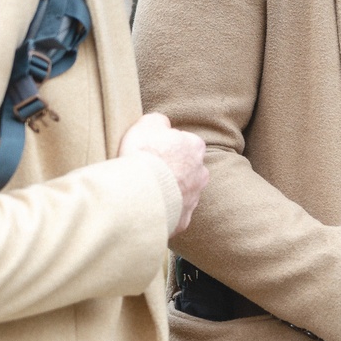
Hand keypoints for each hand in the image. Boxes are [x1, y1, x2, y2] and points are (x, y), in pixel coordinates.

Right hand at [118, 112, 207, 235]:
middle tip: (149, 173)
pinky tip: (149, 210)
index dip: (166, 148)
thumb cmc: (143, 155)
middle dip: (172, 171)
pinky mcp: (183, 219)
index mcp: (195, 147)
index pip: (185, 144)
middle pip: (187, 169)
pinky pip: (175, 215)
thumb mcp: (147, 124)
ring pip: (183, 193)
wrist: (139, 193)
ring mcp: (194, 197)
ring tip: (147, 193)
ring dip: (169, 192)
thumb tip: (162, 124)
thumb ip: (159, 121)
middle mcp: (201, 173)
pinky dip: (164, 213)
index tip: (152, 152)